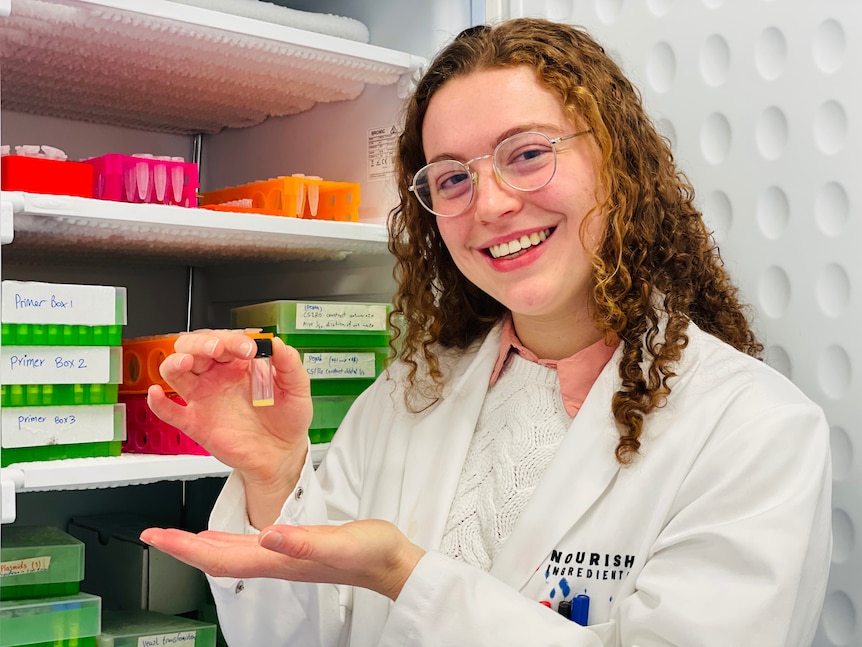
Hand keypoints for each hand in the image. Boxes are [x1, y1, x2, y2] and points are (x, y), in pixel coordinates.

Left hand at [140, 520, 425, 600]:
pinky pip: (247, 548)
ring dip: (199, 546)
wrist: (390, 563)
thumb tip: (267, 537)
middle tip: (152, 535)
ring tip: (176, 537)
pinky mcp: (292, 549)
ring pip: (229, 555)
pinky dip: (226, 541)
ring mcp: (282, 557)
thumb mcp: (339, 541)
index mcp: (279, 559)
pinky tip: (222, 537)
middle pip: (216, 559)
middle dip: (182, 548)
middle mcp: (275, 560)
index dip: (185, 549)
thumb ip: (301, 541)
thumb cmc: (370, 553)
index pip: (220, 558)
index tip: (156, 538)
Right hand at [147, 330, 312, 525]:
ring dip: (176, 361)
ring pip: (175, 372)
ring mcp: (204, 398)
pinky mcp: (196, 423)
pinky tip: (157, 393)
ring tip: (187, 361)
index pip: (224, 339)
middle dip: (201, 343)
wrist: (283, 453)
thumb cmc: (287, 417)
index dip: (232, 339)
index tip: (249, 348)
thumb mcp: (297, 387)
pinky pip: (170, 411)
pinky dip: (158, 402)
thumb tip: (276, 343)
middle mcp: (217, 376)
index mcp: (239, 363)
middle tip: (218, 349)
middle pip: (192, 348)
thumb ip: (289, 364)